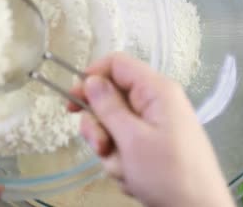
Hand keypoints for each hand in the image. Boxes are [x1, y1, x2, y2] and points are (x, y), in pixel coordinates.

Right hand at [69, 53, 234, 206]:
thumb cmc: (169, 174)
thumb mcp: (131, 139)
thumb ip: (108, 107)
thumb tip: (91, 80)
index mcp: (156, 90)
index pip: (116, 64)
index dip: (91, 77)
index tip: (73, 101)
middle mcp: (156, 102)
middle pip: (111, 98)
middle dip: (101, 126)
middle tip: (103, 147)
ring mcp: (155, 125)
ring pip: (114, 126)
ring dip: (112, 150)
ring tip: (126, 170)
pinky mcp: (154, 145)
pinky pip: (125, 145)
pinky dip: (122, 162)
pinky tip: (134, 178)